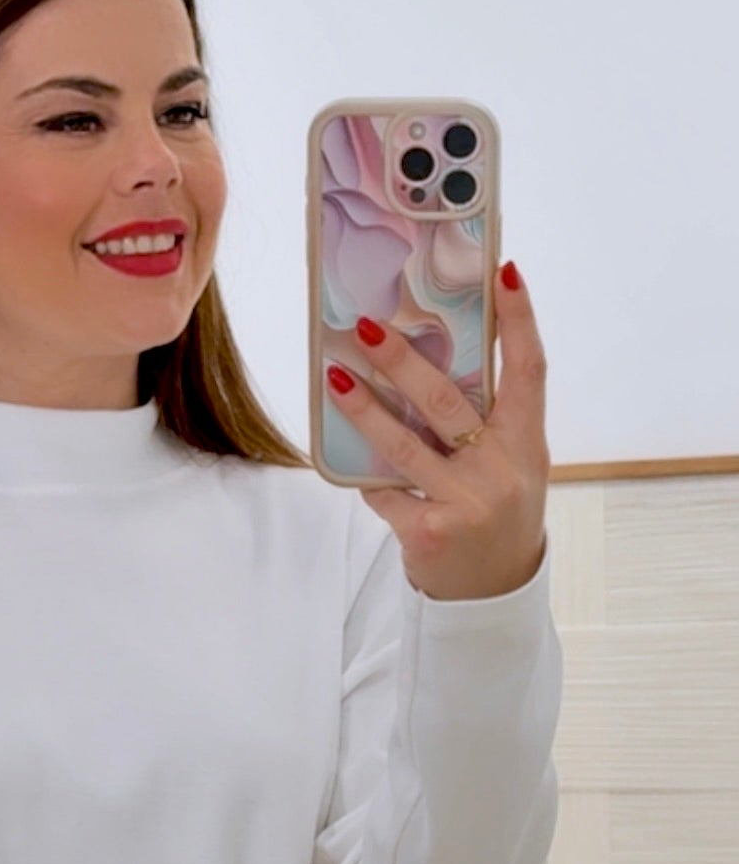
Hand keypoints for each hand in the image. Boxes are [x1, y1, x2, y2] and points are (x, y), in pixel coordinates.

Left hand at [328, 261, 549, 601]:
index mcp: (527, 443)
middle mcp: (502, 470)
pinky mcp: (429, 531)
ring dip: (364, 409)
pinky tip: (341, 452)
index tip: (505, 272)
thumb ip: (485, 420)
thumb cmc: (495, 512)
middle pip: (448, 401)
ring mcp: (466, 502)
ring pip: (404, 444)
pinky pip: (385, 490)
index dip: (520, 319)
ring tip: (334, 378)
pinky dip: (365, 474)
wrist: (492, 591)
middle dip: (402, 360)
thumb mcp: (510, 464)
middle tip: (365, 327)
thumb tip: (428, 358)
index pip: (530, 369)